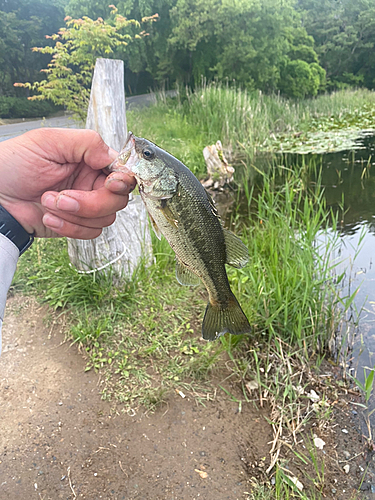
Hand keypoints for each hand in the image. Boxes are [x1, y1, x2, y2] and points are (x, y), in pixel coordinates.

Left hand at [0, 128, 134, 238]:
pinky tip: (49, 217)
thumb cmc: (13, 164)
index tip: (111, 184)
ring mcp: (85, 206)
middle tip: (64, 197)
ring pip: (105, 218)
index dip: (122, 180)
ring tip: (48, 203)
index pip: (122, 171)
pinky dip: (69, 227)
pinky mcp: (76, 224)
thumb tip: (114, 158)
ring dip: (76, 215)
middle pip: (118, 200)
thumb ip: (87, 143)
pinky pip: (90, 233)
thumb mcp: (48, 142)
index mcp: (90, 159)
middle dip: (92, 202)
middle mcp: (91, 182)